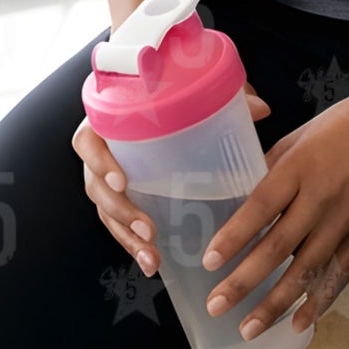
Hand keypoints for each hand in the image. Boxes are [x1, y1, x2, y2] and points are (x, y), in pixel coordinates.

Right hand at [75, 79, 272, 276]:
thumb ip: (223, 92)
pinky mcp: (119, 195)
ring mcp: (106, 175)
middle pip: (95, 186)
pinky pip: (117, 223)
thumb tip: (261, 109)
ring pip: (105, 211)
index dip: (100, 162)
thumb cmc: (170, 89)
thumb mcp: (195, 86)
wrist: (156, 92)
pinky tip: (152, 261)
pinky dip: (132, 243)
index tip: (124, 181)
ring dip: (126, 236)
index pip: (88, 140)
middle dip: (121, 212)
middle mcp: (101, 148)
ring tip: (152, 256)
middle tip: (149, 229)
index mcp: (107, 117)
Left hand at [199, 88, 348, 340]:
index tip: (210, 261)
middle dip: (244, 281)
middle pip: (278, 246)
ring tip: (248, 329)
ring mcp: (345, 219)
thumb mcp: (298, 136)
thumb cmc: (343, 124)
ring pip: (307, 269)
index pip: (260, 206)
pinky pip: (339, 274)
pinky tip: (299, 324)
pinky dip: (319, 301)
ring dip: (276, 303)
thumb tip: (241, 194)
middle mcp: (321, 197)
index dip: (235, 236)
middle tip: (216, 306)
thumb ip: (270, 167)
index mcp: (299, 167)